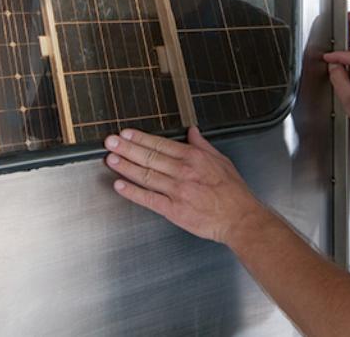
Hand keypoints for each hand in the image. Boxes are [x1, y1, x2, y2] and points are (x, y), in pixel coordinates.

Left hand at [104, 126, 265, 245]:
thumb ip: (203, 145)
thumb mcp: (221, 160)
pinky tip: (119, 185)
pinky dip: (132, 192)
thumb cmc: (233, 192)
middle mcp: (183, 172)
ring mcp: (177, 191)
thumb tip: (192, 131)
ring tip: (110, 159)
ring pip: (146, 175)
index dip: (140, 138)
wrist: (240, 218)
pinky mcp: (174, 210)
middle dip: (127, 148)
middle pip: (149, 157)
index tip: (126, 134)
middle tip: (110, 142)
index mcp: (194, 157)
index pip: (161, 144)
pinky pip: (149, 199)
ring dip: (126, 167)